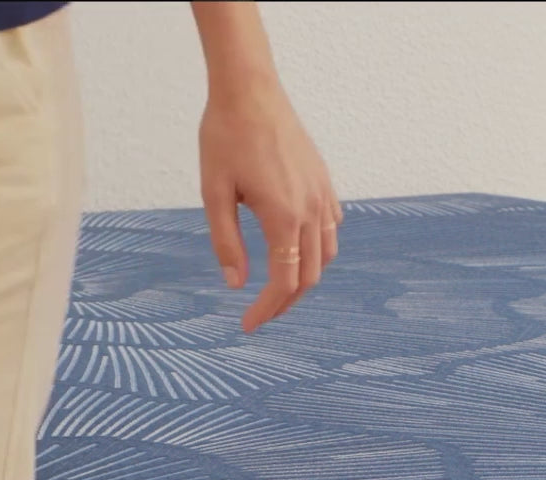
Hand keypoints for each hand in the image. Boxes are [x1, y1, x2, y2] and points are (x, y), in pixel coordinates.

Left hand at [199, 80, 342, 332]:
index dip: (266, 310)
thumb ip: (226, 242)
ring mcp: (323, 197)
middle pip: (308, 277)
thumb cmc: (224, 135)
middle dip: (284, 302)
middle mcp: (311, 211)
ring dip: (304, 279)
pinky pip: (331, 229)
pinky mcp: (325, 184)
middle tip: (261, 314)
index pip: (283, 283)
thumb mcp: (214, 192)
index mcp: (283, 217)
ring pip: (324, 257)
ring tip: (279, 287)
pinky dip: (317, 250)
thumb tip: (236, 284)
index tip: (248, 325)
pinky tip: (297, 249)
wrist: (250, 88)